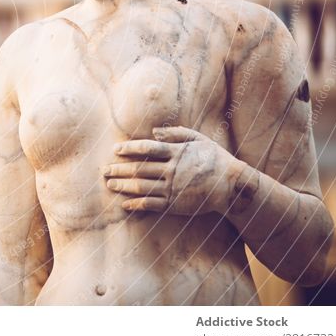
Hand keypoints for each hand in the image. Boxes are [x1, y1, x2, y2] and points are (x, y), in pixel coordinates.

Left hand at [103, 126, 239, 214]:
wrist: (231, 186)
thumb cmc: (214, 159)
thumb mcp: (199, 139)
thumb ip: (176, 133)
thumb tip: (153, 131)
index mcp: (177, 153)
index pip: (148, 149)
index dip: (130, 149)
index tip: (116, 150)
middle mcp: (172, 170)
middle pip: (140, 169)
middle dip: (120, 169)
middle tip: (104, 170)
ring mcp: (173, 188)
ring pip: (142, 187)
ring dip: (123, 185)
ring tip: (110, 184)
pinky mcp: (175, 204)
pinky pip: (152, 204)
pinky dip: (137, 204)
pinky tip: (125, 204)